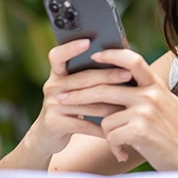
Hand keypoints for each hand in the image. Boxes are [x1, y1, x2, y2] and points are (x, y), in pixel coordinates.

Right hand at [24, 39, 134, 157]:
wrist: (46, 136)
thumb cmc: (71, 106)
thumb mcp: (74, 89)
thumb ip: (89, 76)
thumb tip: (122, 61)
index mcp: (58, 73)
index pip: (58, 55)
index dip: (71, 48)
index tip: (88, 42)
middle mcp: (52, 86)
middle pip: (83, 78)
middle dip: (108, 76)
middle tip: (128, 74)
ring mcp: (51, 105)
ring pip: (87, 103)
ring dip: (111, 105)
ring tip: (130, 104)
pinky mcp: (54, 123)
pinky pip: (84, 124)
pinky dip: (102, 128)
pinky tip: (117, 128)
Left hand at [58, 49, 177, 169]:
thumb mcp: (168, 107)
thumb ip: (149, 95)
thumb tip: (126, 87)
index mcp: (157, 87)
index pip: (132, 60)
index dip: (112, 55)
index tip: (95, 56)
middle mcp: (150, 95)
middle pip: (106, 87)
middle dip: (80, 94)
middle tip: (63, 98)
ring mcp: (145, 111)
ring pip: (106, 116)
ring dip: (106, 132)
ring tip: (117, 142)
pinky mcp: (140, 130)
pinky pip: (111, 134)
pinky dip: (114, 146)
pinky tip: (124, 151)